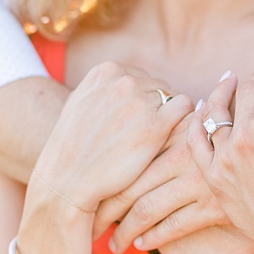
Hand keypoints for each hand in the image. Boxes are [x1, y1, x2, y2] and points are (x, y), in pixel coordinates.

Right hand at [33, 62, 192, 211]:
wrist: (68, 182)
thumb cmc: (75, 147)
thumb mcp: (82, 102)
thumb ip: (106, 87)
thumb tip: (129, 79)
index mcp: (106, 71)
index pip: (142, 77)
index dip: (143, 100)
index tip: (135, 121)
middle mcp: (124, 81)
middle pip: (159, 87)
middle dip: (157, 108)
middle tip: (146, 133)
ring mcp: (141, 102)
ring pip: (174, 98)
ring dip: (170, 117)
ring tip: (156, 139)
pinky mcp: (156, 125)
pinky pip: (185, 108)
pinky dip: (184, 120)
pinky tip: (173, 137)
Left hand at [93, 108, 229, 252]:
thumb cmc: (242, 135)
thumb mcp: (216, 115)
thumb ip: (189, 117)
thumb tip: (160, 116)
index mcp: (179, 131)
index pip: (130, 159)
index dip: (106, 182)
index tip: (91, 195)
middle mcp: (186, 155)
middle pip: (130, 186)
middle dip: (105, 213)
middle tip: (92, 228)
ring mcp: (200, 182)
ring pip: (146, 210)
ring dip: (125, 232)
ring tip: (114, 244)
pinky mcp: (215, 206)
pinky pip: (173, 226)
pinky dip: (153, 237)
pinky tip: (143, 244)